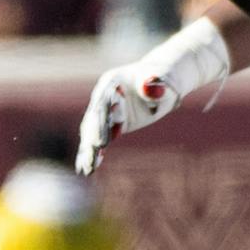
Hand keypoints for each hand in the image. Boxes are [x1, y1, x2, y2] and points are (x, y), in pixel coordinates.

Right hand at [75, 18, 230, 173]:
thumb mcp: (162, 82)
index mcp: (111, 83)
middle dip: (92, 141)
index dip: (101, 124)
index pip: (102, 105)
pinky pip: (97, 139)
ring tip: (87, 169)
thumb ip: (155, 85)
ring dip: (89, 151)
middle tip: (92, 160)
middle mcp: (102, 97)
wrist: (160, 82)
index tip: (102, 143)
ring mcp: (104, 111)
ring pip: (92, 132)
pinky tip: (86, 169)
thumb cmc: (163, 80)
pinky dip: (91, 153)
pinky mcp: (109, 124)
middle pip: (93, 120)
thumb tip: (150, 87)